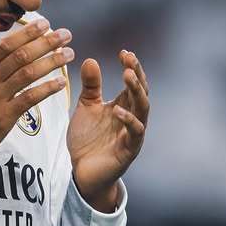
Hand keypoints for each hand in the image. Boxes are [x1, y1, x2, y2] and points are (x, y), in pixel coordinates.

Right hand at [0, 18, 73, 182]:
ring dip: (51, 62)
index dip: (25, 33)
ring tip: (68, 53)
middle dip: (45, 42)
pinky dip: (46, 89)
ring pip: (28, 74)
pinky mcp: (3, 119)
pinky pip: (29, 99)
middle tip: (64, 34)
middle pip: (20, 56)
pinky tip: (60, 82)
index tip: (42, 24)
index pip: (3, 46)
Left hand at [67, 49, 148, 210]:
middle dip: (137, 74)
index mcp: (123, 106)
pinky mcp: (129, 150)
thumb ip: (90, 87)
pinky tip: (117, 110)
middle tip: (129, 59)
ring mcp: (133, 134)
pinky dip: (128, 120)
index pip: (134, 82)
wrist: (82, 172)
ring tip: (128, 76)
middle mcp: (132, 118)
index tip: (124, 52)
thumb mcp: (86, 108)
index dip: (132, 66)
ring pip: (143, 110)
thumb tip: (90, 59)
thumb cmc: (88, 141)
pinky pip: (135, 133)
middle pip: (142, 92)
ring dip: (137, 92)